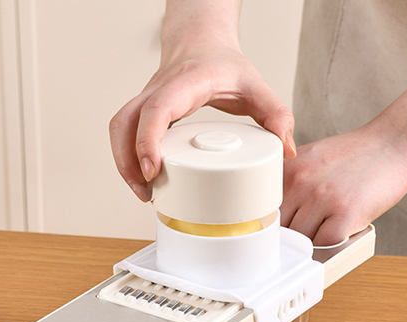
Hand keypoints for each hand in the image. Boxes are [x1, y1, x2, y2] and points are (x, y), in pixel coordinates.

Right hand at [109, 47, 295, 201]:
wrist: (200, 42)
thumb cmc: (223, 63)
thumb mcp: (256, 85)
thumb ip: (277, 114)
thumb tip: (287, 150)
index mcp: (184, 84)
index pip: (156, 110)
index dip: (148, 141)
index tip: (152, 171)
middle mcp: (158, 91)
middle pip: (123, 124)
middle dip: (127, 163)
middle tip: (146, 193)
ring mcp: (148, 100)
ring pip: (118, 129)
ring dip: (123, 163)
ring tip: (143, 192)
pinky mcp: (145, 111)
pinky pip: (125, 132)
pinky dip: (128, 157)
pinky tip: (144, 177)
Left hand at [280, 124, 406, 245]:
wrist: (393, 143)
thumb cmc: (353, 155)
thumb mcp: (309, 160)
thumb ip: (288, 184)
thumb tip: (272, 216)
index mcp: (288, 171)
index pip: (266, 213)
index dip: (271, 227)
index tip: (277, 234)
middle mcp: (301, 184)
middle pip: (281, 229)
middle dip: (290, 237)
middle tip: (304, 236)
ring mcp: (322, 199)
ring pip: (301, 240)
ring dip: (312, 242)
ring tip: (325, 232)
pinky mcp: (346, 213)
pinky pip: (325, 244)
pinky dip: (330, 246)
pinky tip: (338, 234)